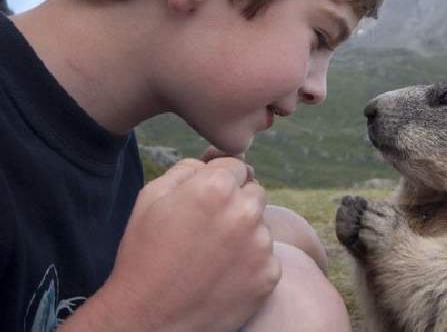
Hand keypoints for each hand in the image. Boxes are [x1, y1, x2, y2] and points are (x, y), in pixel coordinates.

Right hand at [70, 157, 279, 331]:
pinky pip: (267, 257)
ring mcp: (261, 246)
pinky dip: (251, 263)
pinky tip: (223, 274)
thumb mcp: (151, 198)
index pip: (236, 166)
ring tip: (212, 255)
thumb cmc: (145, 254)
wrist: (148, 319)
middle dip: (237, 202)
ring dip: (245, 233)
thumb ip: (187, 168)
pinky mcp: (269, 275)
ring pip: (261, 225)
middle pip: (254, 192)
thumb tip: (211, 161)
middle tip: (209, 228)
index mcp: (216, 188)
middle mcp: (245, 212)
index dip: (219, 180)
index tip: (205, 199)